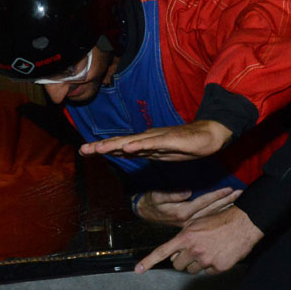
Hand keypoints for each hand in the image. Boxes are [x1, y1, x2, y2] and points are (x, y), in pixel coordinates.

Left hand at [79, 120, 232, 160]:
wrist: (207, 136)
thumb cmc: (185, 144)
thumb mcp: (159, 153)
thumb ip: (143, 153)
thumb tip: (125, 153)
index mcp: (144, 144)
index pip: (119, 147)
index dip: (102, 148)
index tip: (85, 151)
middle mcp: (147, 139)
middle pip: (120, 143)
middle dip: (101, 147)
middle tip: (82, 150)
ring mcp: (157, 138)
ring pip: (132, 142)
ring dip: (114, 145)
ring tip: (98, 148)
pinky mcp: (169, 140)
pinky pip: (151, 144)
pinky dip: (138, 146)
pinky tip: (127, 148)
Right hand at [135, 187, 241, 226]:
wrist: (144, 213)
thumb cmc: (150, 203)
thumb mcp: (157, 196)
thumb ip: (171, 195)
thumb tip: (187, 192)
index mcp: (182, 213)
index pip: (204, 202)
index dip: (217, 195)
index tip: (230, 188)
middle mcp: (189, 220)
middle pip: (212, 210)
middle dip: (227, 201)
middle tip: (241, 193)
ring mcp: (191, 224)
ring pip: (212, 215)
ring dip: (226, 206)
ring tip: (239, 199)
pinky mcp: (191, 225)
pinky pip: (209, 219)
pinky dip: (220, 212)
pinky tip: (229, 208)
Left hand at [135, 207, 262, 275]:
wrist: (243, 223)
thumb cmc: (219, 220)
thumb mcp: (196, 223)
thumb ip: (184, 237)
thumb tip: (176, 251)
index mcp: (185, 237)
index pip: (162, 251)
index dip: (148, 262)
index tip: (138, 270)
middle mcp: (193, 250)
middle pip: (178, 265)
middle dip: (182, 261)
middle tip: (192, 252)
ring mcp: (206, 260)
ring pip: (193, 270)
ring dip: (197, 264)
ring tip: (209, 249)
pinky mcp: (218, 267)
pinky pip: (208, 272)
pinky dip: (212, 266)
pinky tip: (219, 254)